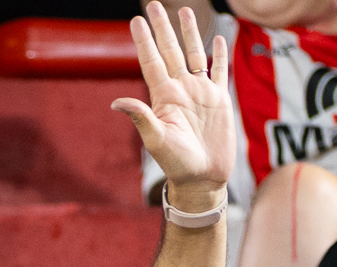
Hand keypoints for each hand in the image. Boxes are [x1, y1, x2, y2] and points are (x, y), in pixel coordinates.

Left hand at [112, 3, 234, 205]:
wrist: (202, 179)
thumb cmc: (177, 164)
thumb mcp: (157, 140)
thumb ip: (141, 118)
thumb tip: (116, 102)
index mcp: (163, 97)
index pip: (152, 61)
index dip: (144, 40)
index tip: (135, 20)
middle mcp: (180, 90)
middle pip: (171, 50)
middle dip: (163, 28)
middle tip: (154, 4)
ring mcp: (200, 93)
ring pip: (194, 54)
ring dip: (190, 33)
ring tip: (185, 11)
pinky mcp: (219, 100)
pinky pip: (219, 71)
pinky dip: (219, 54)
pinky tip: (219, 38)